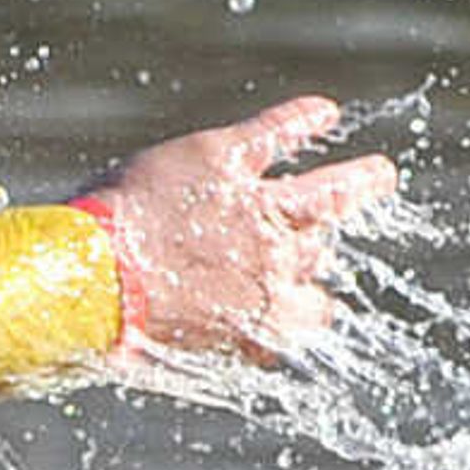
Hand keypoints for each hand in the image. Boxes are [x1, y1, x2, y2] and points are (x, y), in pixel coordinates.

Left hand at [75, 97, 399, 365]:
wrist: (91, 283)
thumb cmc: (123, 329)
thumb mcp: (184, 355)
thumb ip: (219, 341)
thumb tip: (228, 349)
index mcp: (265, 320)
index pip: (315, 315)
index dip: (309, 307)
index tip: (302, 302)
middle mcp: (274, 263)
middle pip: (320, 253)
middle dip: (330, 245)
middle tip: (352, 255)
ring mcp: (255, 209)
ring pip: (330, 193)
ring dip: (361, 182)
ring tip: (379, 176)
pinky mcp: (225, 161)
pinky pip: (278, 133)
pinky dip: (304, 119)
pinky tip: (325, 113)